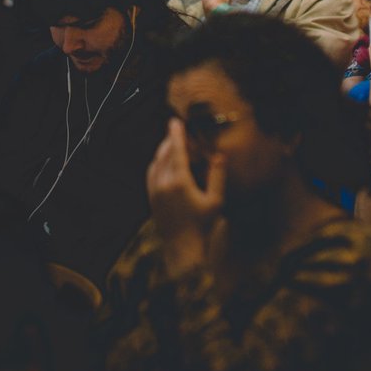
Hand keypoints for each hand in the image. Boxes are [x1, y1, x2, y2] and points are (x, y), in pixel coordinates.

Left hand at [147, 118, 224, 276]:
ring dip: (164, 150)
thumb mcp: (215, 201)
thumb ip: (217, 176)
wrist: (182, 249)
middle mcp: (163, 183)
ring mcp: (154, 190)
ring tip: (174, 145)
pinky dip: (158, 162)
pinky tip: (164, 162)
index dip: (176, 134)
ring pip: (156, 162)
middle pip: (165, 153)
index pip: (176, 150)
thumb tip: (219, 156)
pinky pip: (151, 172)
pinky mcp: (151, 197)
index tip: (175, 121)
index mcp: (179, 182)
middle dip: (171, 140)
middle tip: (179, 132)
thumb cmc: (201, 225)